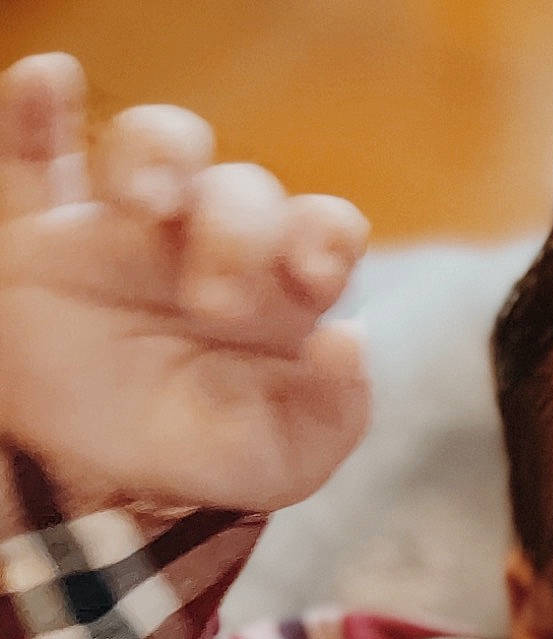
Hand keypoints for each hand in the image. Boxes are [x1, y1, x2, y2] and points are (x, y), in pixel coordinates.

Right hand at [0, 53, 370, 515]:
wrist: (97, 475)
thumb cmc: (204, 451)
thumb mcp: (279, 461)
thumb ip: (333, 415)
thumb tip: (352, 341)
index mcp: (281, 290)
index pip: (322, 229)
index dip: (325, 233)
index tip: (312, 273)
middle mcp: (213, 240)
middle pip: (241, 190)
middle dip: (236, 234)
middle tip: (213, 304)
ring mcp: (128, 225)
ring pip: (156, 145)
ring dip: (156, 154)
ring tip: (143, 205)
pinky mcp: (43, 229)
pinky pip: (34, 153)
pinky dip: (36, 112)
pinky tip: (53, 84)